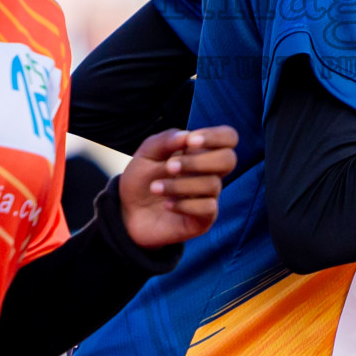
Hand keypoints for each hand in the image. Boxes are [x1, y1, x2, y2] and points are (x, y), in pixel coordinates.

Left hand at [118, 126, 238, 247]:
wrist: (127, 212)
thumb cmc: (141, 178)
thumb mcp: (146, 153)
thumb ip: (165, 140)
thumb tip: (186, 136)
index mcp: (200, 151)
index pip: (228, 137)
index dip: (216, 136)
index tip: (190, 142)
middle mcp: (209, 173)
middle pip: (229, 160)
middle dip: (199, 161)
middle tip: (170, 166)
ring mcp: (208, 196)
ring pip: (212, 184)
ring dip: (180, 185)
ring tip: (155, 187)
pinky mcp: (204, 219)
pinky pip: (208, 208)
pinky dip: (184, 205)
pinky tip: (167, 205)